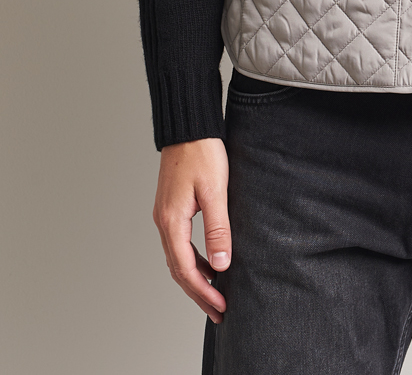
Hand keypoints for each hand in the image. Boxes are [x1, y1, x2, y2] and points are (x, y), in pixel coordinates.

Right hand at [153, 137, 230, 321]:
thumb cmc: (202, 152)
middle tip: (219, 312)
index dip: (203, 292)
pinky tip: (209, 263)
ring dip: (195, 278)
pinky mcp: (171, 208)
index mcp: (171, 221)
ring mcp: (165, 215)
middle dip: (199, 293)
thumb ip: (218, 228)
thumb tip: (222, 265)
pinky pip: (180, 244)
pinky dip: (193, 260)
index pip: (186, 269)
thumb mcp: (216, 190)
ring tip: (215, 294)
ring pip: (178, 258)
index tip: (221, 306)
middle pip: (179, 270)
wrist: (188, 126)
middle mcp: (163, 222)